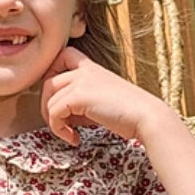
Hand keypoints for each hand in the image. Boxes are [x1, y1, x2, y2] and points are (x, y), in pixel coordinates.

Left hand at [40, 45, 171, 145]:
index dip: (53, 74)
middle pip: (48, 82)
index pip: (63, 56)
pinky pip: (54, 113)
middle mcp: (85, 70)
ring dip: (54, 122)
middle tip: (60, 123)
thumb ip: (82, 102)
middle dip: (48, 106)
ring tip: (69, 134)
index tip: (59, 97)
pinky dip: (59, 130)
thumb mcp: (102, 101)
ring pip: (49, 100)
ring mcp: (81, 81)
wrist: (146, 116)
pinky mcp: (79, 96)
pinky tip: (75, 138)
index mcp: (92, 68)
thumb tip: (62, 116)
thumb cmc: (129, 114)